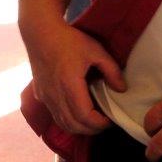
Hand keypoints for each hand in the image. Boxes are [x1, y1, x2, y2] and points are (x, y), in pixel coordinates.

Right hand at [20, 15, 125, 134]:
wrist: (40, 32)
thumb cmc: (68, 39)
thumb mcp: (95, 50)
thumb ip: (111, 70)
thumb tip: (122, 89)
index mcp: (70, 85)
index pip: (85, 117)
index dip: (99, 124)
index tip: (110, 119)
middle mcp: (55, 95)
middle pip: (74, 126)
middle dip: (91, 129)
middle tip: (104, 122)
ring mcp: (45, 97)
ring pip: (62, 124)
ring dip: (79, 127)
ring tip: (92, 120)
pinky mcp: (40, 95)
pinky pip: (55, 115)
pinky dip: (67, 120)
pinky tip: (77, 111)